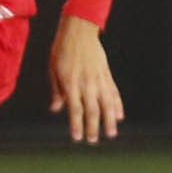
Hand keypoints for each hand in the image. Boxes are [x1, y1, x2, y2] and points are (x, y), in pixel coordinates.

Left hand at [49, 14, 124, 144]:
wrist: (79, 31)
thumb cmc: (61, 50)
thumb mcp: (52, 69)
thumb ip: (56, 90)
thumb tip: (56, 109)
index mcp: (70, 82)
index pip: (75, 109)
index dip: (77, 125)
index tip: (77, 138)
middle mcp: (87, 83)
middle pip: (92, 110)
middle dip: (93, 127)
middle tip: (92, 141)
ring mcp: (99, 79)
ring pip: (106, 104)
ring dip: (109, 120)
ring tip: (111, 134)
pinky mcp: (106, 74)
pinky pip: (113, 92)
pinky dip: (117, 105)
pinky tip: (119, 116)